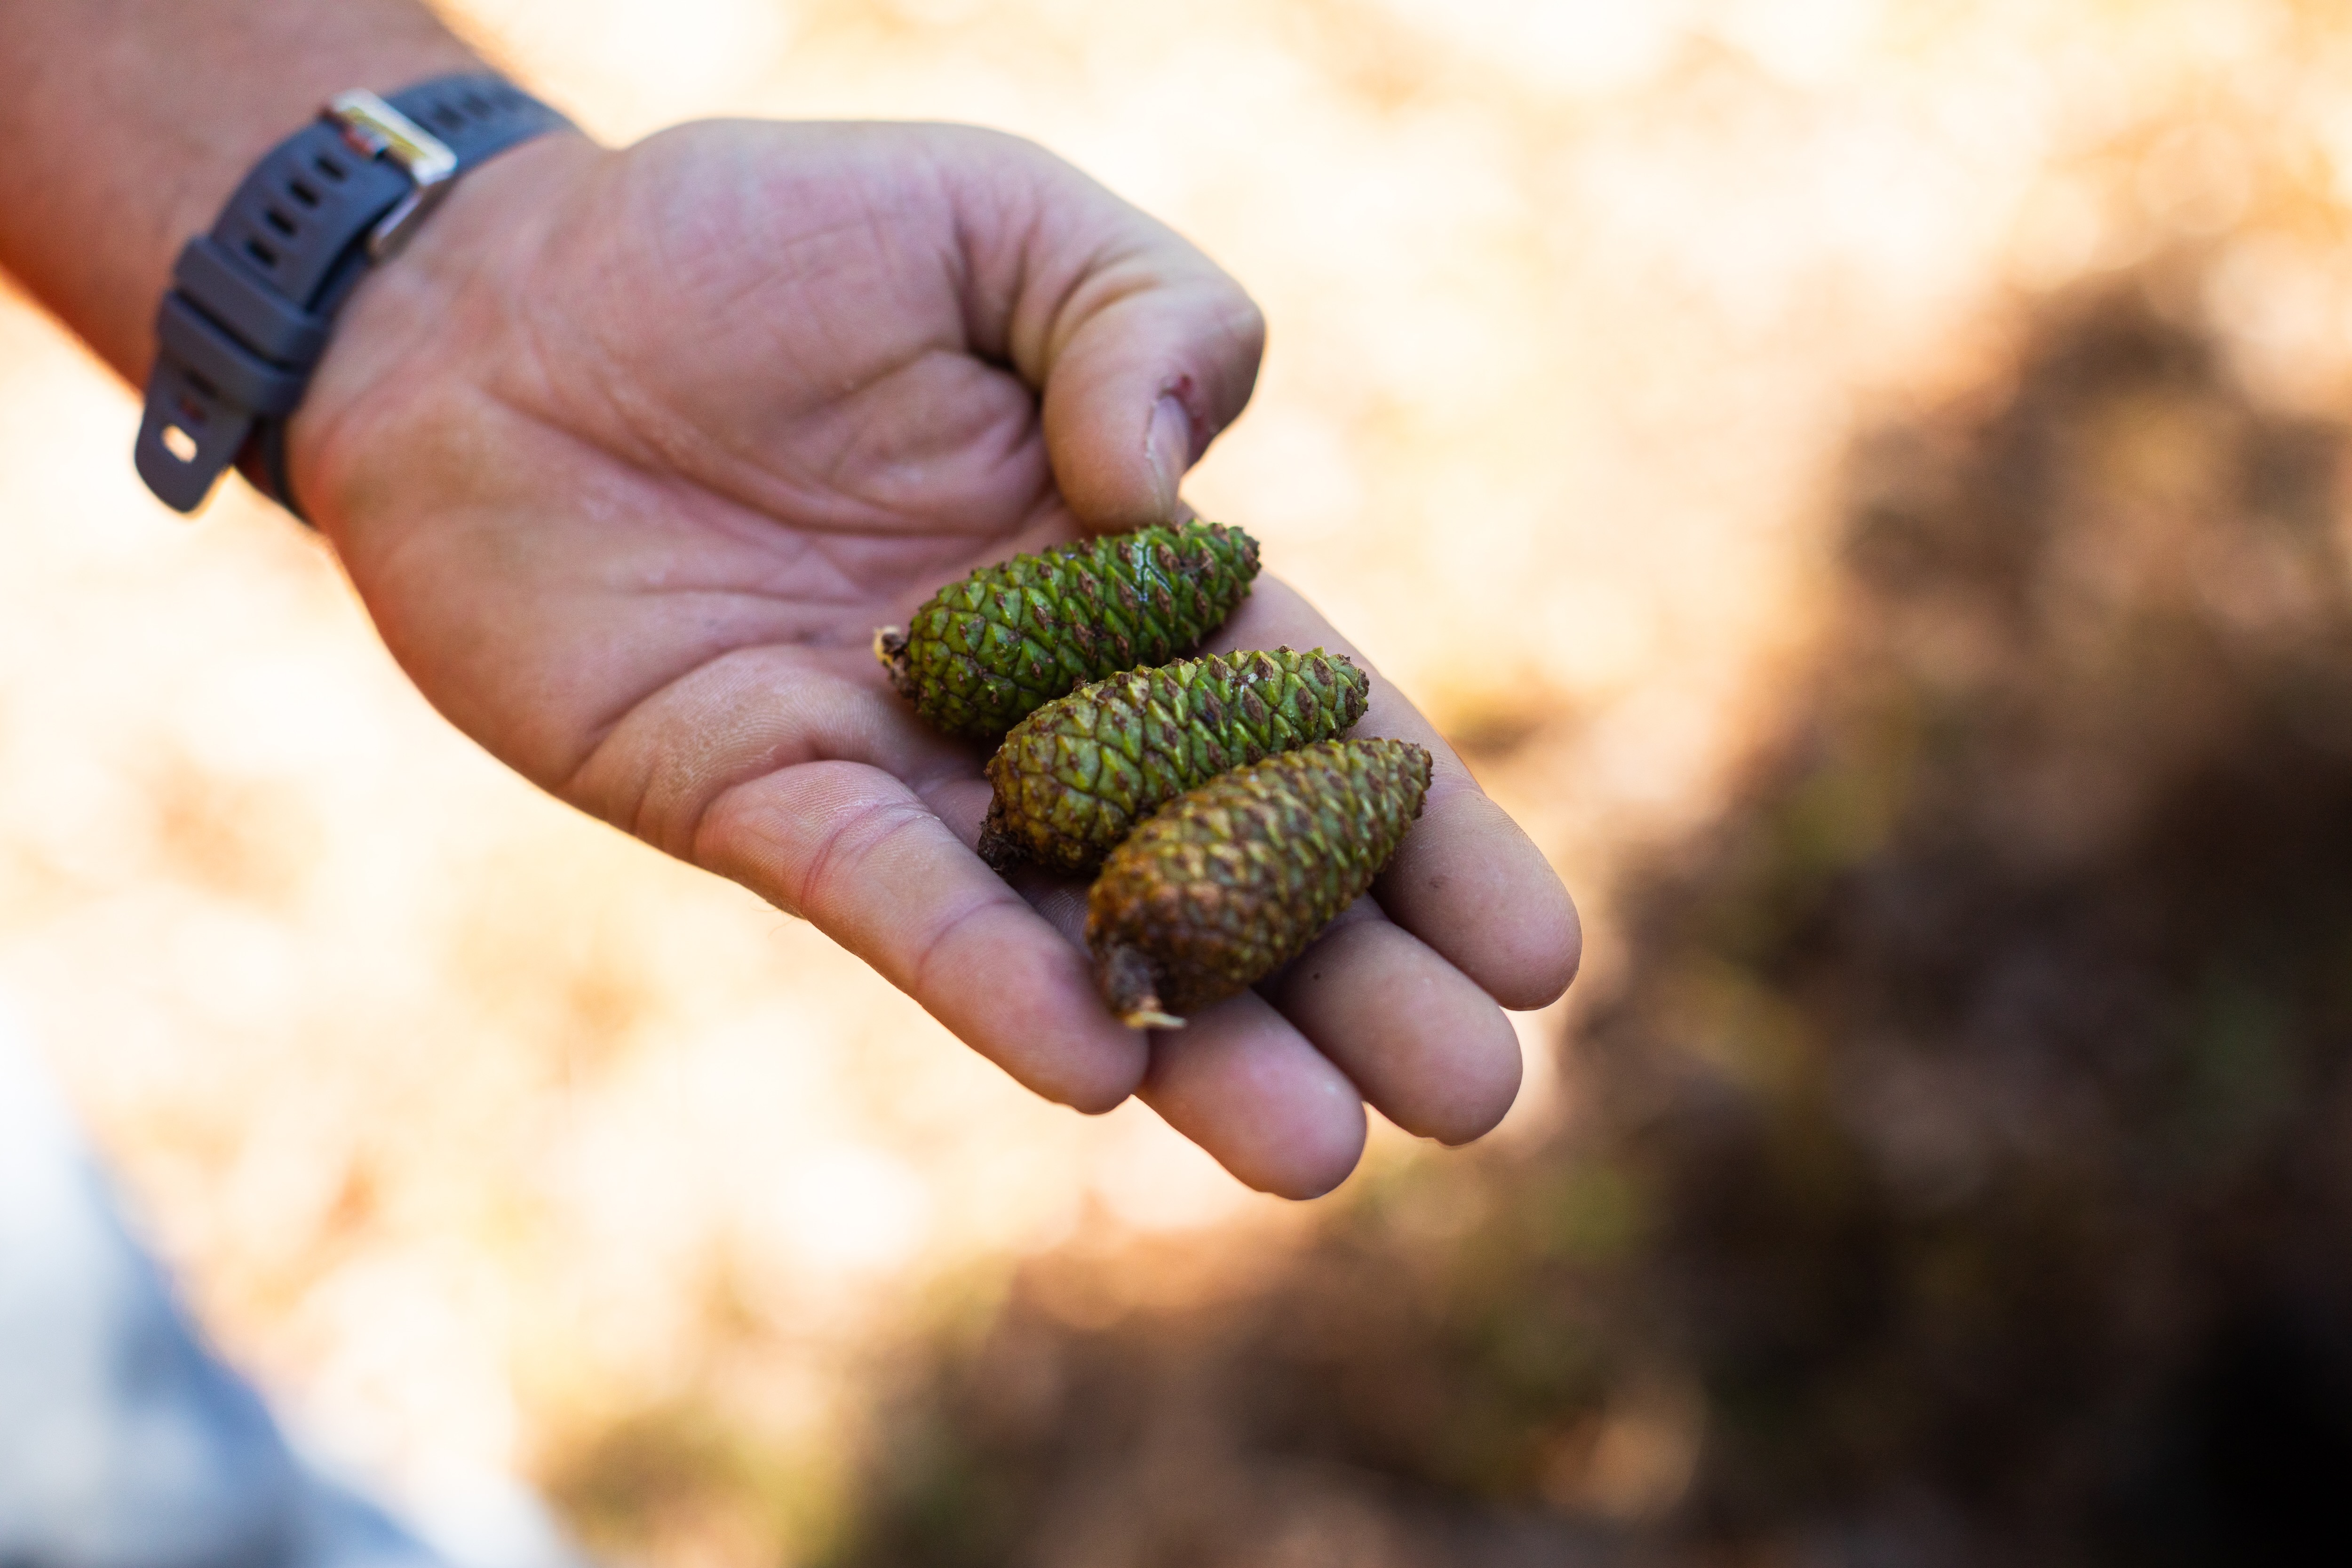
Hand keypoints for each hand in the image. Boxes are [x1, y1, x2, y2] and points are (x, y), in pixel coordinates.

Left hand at [292, 120, 1579, 1196]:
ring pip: (1076, 924)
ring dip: (1198, 1041)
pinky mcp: (760, 800)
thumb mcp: (1000, 219)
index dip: (1425, 834)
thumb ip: (1146, 318)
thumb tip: (1179, 496)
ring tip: (1316, 1153)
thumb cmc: (755, 237)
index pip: (1312, 722)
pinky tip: (1099, 1066)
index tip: (1537, 951)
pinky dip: (988, 979)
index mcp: (1126, 575)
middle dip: (1351, 978)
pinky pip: (891, 902)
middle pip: (1224, 857)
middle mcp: (1034, 698)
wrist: (493, 292)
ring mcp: (906, 764)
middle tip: (1470, 1098)